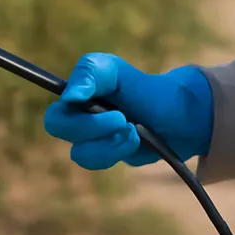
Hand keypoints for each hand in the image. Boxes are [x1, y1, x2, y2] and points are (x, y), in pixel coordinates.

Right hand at [43, 53, 213, 169]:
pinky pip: (98, 162)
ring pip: (79, 151)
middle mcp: (78, 115)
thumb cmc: (147, 89)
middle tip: (121, 118)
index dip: (66, 111)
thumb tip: (70, 96)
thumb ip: (91, 73)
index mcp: (78, 92)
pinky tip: (135, 141)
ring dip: (108, 142)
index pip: (54, 105)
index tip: (89, 103)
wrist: (180, 117)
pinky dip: (117, 151)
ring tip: (134, 131)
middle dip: (89, 126)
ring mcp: (90, 138)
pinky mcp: (105, 155)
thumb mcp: (119, 72)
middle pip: (58, 128)